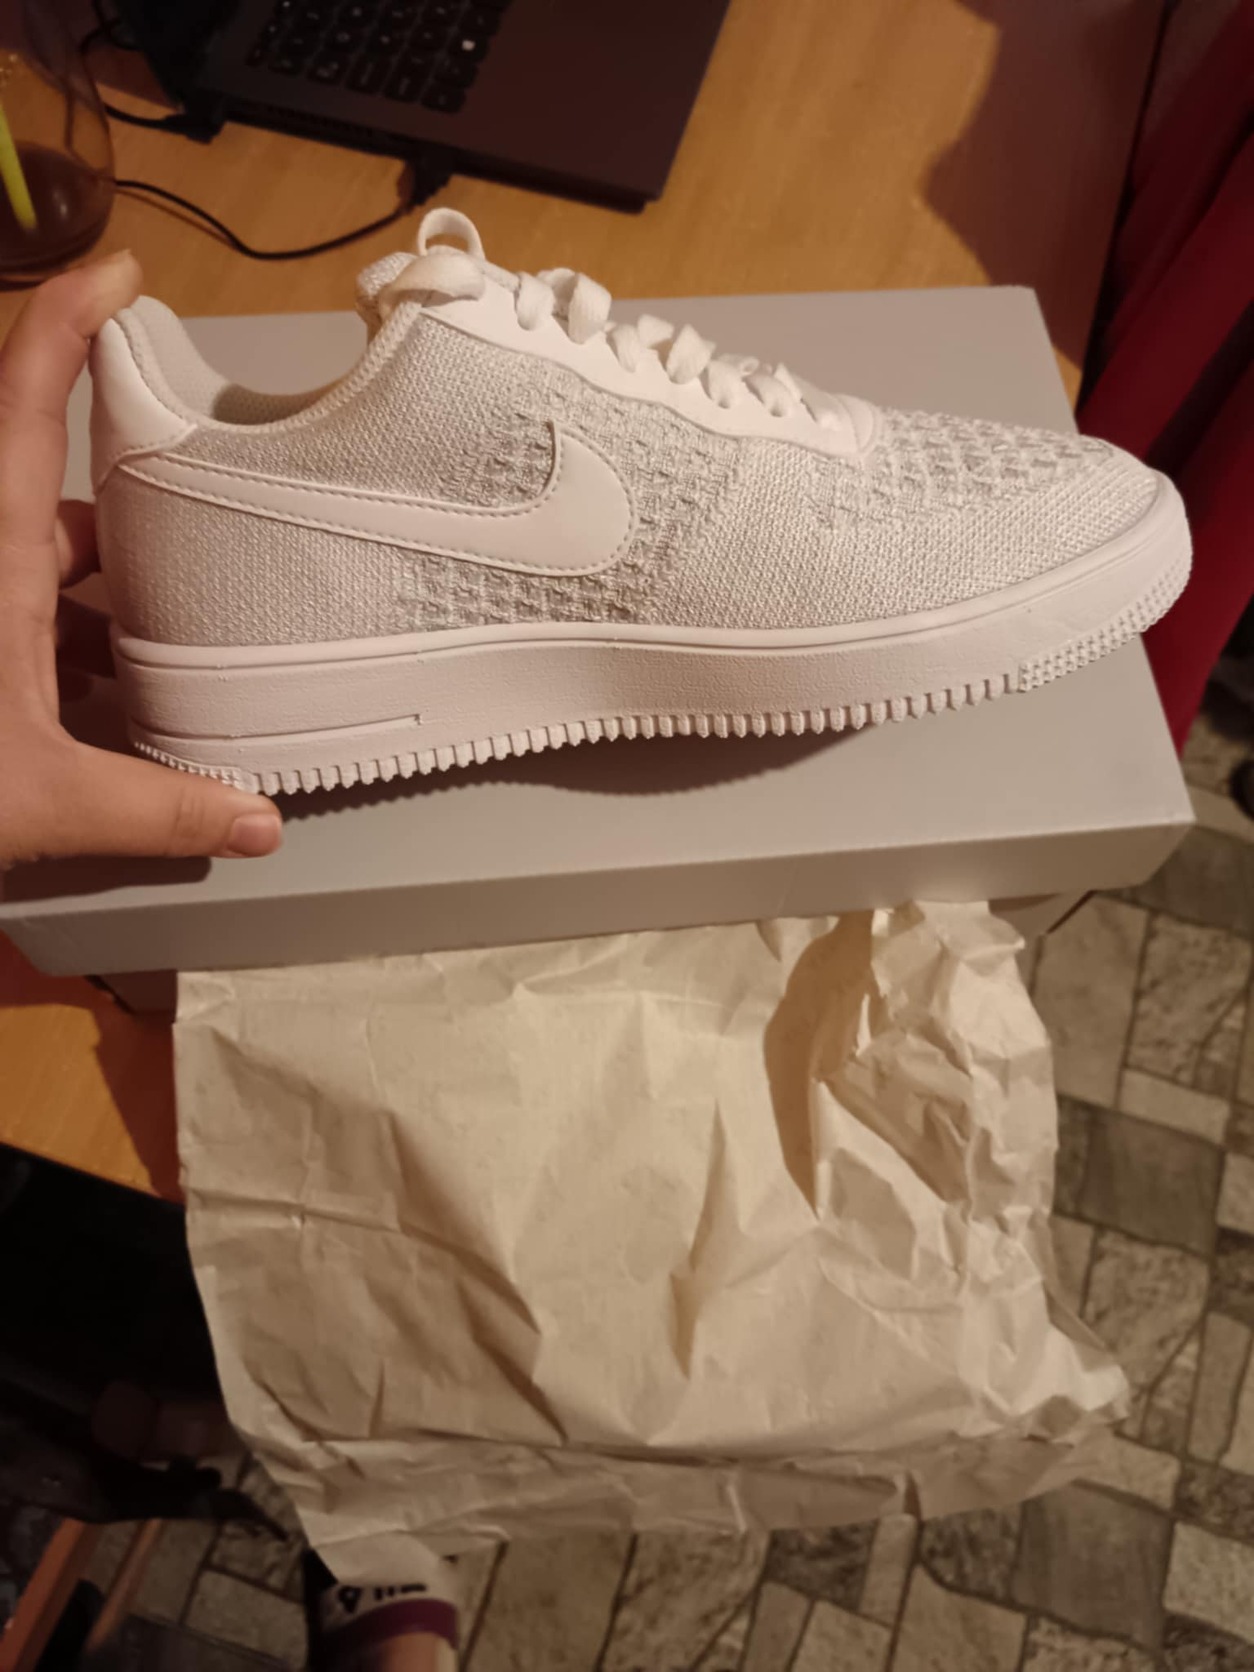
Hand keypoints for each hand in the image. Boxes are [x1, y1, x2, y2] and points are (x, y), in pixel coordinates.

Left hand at [0, 254, 282, 868]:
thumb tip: (256, 823)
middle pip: (46, 491)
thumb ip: (158, 810)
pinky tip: (92, 699)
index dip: (68, 319)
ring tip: (157, 644)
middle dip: (124, 511)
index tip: (122, 273)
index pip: (25, 400)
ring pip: (30, 558)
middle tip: (196, 531)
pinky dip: (56, 638)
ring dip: (90, 592)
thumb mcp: (43, 798)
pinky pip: (13, 608)